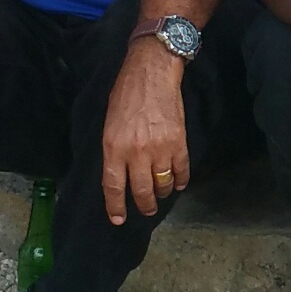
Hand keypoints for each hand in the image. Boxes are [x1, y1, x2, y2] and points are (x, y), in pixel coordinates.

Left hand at [100, 56, 190, 223]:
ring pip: (163, 184)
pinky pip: (181, 171)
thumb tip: (120, 175)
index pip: (113, 186)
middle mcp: (136, 152)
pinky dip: (181, 180)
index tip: (118, 219)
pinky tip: (178, 182)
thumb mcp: (109, 125)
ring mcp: (159, 148)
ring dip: (162, 193)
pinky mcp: (178, 142)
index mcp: (114, 147)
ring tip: (161, 194)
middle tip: (146, 209)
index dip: (116, 206)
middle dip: (144, 205)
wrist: (151, 72)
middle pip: (141, 191)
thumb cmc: (126, 95)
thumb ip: (114, 152)